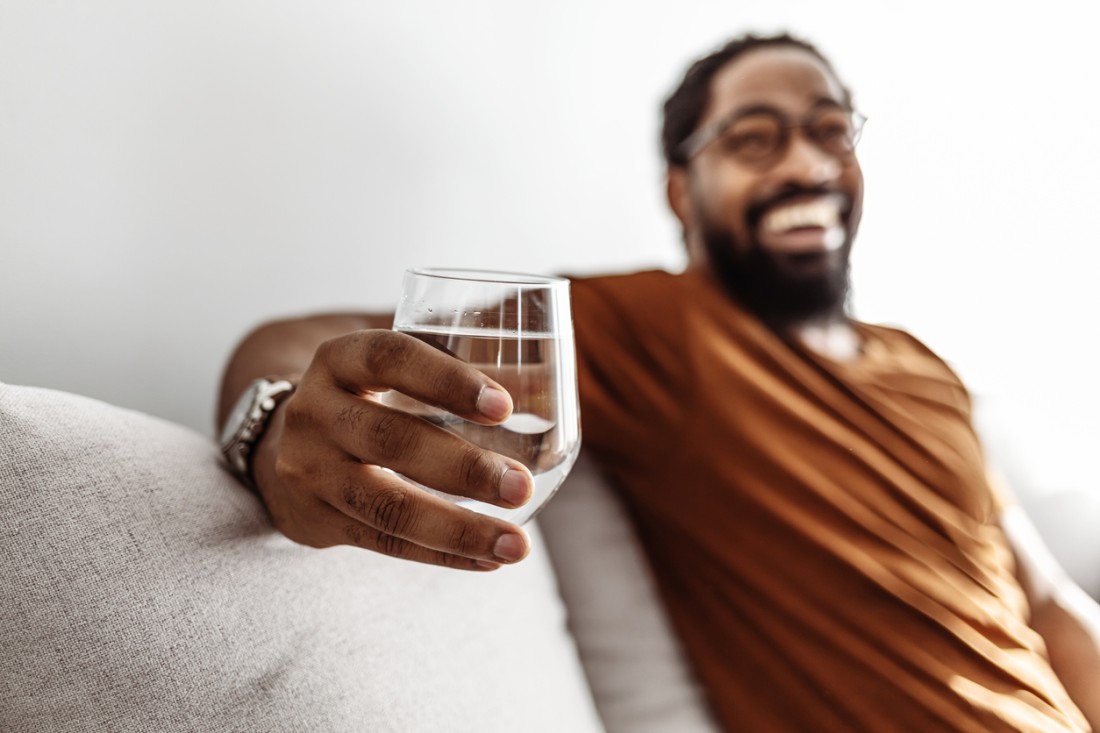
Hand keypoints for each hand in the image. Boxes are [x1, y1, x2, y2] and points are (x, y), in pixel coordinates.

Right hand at [251, 329, 533, 570]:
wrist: (277, 446)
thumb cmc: (364, 397)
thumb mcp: (393, 369)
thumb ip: (459, 367)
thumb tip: (550, 381)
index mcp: (339, 360)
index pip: (389, 358)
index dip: (446, 380)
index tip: (504, 407)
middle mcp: (314, 413)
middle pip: (389, 439)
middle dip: (462, 468)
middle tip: (523, 486)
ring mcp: (310, 471)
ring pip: (385, 506)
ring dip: (458, 529)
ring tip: (517, 545)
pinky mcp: (318, 521)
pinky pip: (385, 542)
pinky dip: (442, 555)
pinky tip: (488, 560)